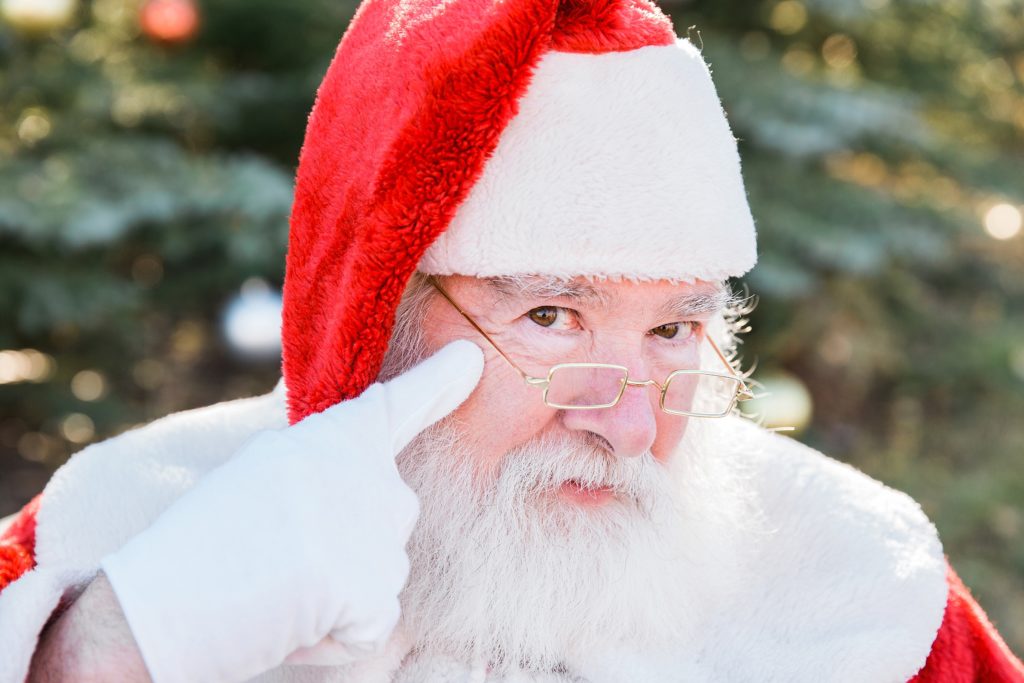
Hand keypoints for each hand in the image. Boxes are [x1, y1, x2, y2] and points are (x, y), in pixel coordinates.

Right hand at [100, 340, 483, 682]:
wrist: (167, 596)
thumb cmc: (205, 534)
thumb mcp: (265, 466)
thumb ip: (324, 458)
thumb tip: (366, 459)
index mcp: (337, 438)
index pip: (399, 405)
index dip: (439, 383)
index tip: (471, 361)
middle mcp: (374, 477)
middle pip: (391, 512)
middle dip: (353, 538)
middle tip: (285, 550)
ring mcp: (381, 534)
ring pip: (382, 571)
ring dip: (343, 590)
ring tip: (282, 584)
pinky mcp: (378, 591)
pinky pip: (375, 622)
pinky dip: (339, 634)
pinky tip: (294, 618)